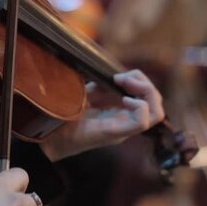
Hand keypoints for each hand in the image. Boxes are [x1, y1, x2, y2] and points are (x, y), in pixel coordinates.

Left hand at [39, 69, 164, 161]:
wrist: (50, 134)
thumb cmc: (67, 115)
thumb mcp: (88, 93)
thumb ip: (103, 83)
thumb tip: (115, 71)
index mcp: (122, 112)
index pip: (149, 96)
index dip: (140, 79)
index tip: (119, 75)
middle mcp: (127, 122)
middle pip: (156, 104)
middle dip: (145, 83)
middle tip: (123, 78)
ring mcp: (123, 129)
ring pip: (156, 113)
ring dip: (146, 93)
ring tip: (126, 85)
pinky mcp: (115, 133)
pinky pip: (142, 122)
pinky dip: (139, 106)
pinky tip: (125, 99)